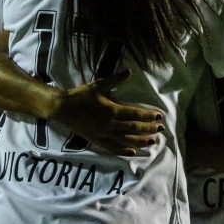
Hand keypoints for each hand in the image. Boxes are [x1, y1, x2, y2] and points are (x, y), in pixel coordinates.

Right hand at [49, 70, 163, 155]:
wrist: (61, 109)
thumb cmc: (80, 96)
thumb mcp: (97, 86)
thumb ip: (115, 80)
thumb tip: (129, 72)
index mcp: (111, 110)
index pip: (134, 114)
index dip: (148, 116)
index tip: (159, 116)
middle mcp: (109, 124)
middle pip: (133, 128)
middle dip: (149, 129)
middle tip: (161, 129)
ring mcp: (103, 134)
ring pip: (126, 140)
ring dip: (141, 141)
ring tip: (153, 141)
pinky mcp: (97, 141)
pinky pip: (113, 148)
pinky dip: (124, 150)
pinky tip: (133, 152)